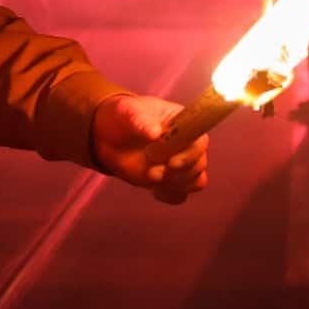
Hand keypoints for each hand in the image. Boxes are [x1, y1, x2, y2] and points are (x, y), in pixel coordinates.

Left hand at [91, 94, 208, 196]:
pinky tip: (155, 191)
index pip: (200, 141)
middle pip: (199, 164)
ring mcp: (180, 163)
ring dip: (176, 184)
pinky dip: (171, 195)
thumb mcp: (127, 112)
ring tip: (151, 176)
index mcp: (183, 123)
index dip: (191, 154)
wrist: (108, 135)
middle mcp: (187, 144)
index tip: (172, 162)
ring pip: (195, 181)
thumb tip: (156, 133)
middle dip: (178, 172)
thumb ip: (141, 121)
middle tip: (152, 171)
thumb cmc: (123, 117)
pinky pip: (181, 194)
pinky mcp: (169, 180)